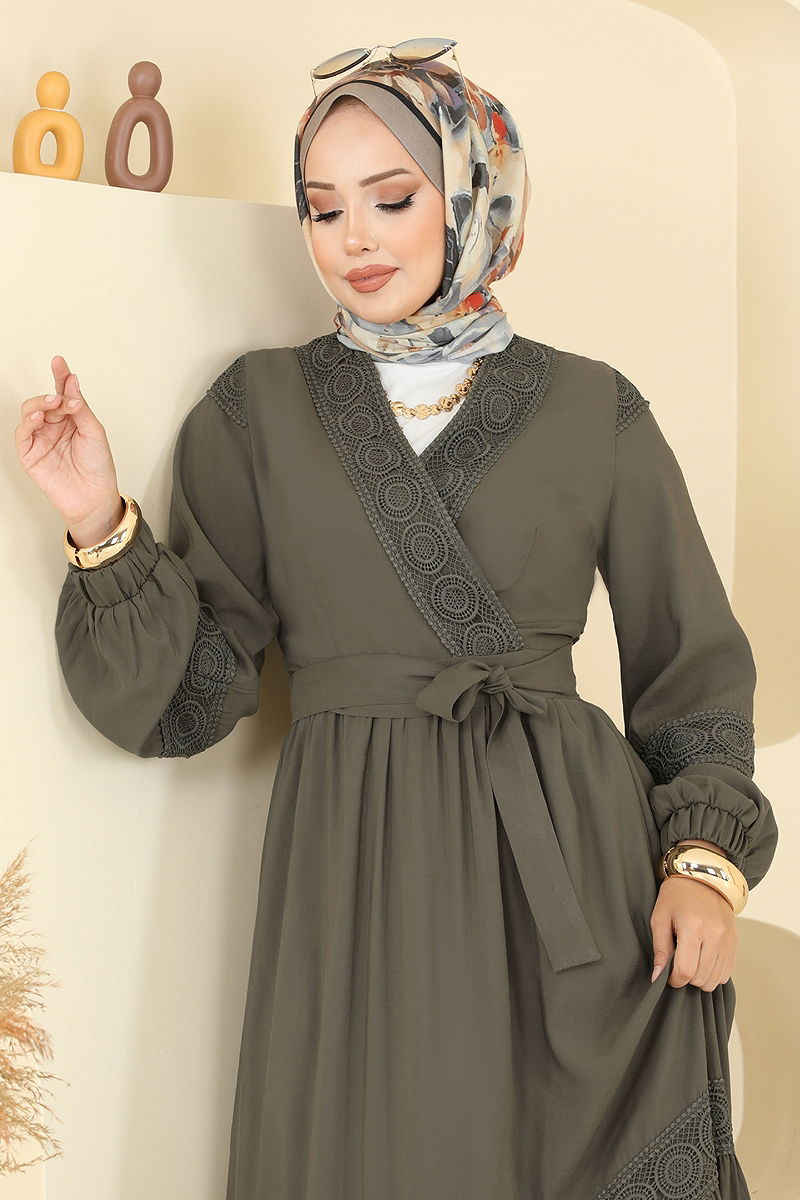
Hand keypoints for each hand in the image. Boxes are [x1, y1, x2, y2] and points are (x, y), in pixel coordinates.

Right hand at [15, 355, 123, 545]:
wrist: (94, 498)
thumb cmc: (98, 468)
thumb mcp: (95, 432)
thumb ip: (80, 407)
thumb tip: (71, 382)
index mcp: (72, 419)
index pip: (62, 393)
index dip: (60, 377)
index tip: (59, 362)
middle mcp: (55, 427)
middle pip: (46, 401)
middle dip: (55, 396)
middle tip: (65, 398)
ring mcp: (41, 439)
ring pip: (30, 411)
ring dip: (42, 404)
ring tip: (55, 404)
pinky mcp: (29, 453)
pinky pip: (23, 432)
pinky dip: (29, 421)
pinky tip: (40, 415)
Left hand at [649, 868, 737, 989]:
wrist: (704, 878)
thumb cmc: (678, 896)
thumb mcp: (660, 917)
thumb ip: (659, 949)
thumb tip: (656, 976)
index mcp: (693, 927)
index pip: (686, 970)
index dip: (674, 979)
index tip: (668, 974)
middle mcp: (715, 935)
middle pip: (700, 978)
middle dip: (686, 978)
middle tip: (678, 963)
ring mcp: (728, 941)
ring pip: (714, 980)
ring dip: (700, 978)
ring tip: (691, 961)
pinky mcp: (734, 944)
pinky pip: (725, 974)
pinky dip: (713, 974)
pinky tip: (702, 960)